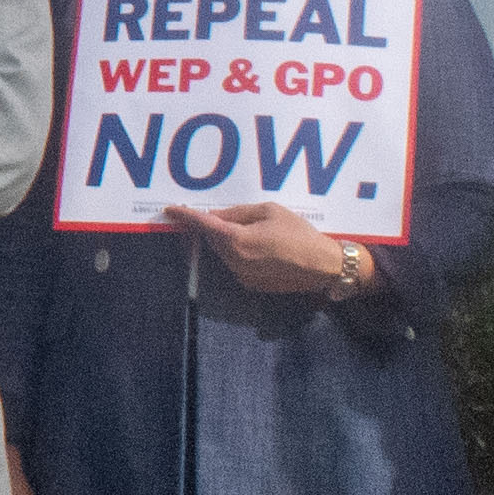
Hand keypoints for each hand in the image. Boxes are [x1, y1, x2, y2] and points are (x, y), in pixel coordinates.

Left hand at [170, 199, 365, 299]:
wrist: (324, 267)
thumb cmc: (299, 234)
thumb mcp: (270, 212)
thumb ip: (238, 213)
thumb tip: (214, 215)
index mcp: (237, 241)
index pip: (204, 226)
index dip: (185, 216)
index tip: (169, 210)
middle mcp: (234, 261)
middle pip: (211, 240)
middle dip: (206, 227)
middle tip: (204, 213)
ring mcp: (242, 275)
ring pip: (222, 252)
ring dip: (222, 239)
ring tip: (237, 226)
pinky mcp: (251, 284)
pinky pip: (235, 263)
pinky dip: (235, 251)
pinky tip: (252, 243)